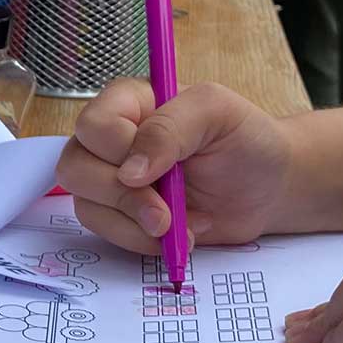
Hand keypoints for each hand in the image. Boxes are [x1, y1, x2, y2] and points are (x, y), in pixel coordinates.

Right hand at [55, 79, 293, 253]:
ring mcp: (110, 176)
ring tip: (179, 225)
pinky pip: (103, 230)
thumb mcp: (217, 113)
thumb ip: (170, 129)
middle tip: (165, 214)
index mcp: (128, 101)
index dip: (120, 152)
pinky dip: (139, 240)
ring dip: (132, 224)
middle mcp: (110, 137)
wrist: (268, 188)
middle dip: (122, 198)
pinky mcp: (119, 211)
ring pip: (84, 202)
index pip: (94, 125)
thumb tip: (129, 171)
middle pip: (75, 166)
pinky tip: (176, 233)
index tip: (161, 171)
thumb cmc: (245, 139)